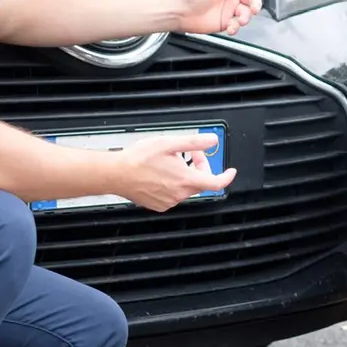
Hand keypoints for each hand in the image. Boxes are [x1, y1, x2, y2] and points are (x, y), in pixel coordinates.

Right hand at [120, 133, 236, 211]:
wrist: (116, 174)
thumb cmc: (138, 159)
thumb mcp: (169, 143)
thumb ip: (194, 143)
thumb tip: (212, 141)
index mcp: (185, 180)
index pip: (216, 183)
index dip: (226, 177)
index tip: (230, 172)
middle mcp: (179, 194)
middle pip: (200, 182)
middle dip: (198, 166)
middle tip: (187, 153)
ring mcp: (169, 201)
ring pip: (185, 188)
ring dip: (183, 175)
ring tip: (168, 162)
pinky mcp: (159, 205)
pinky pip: (173, 195)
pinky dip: (172, 184)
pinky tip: (159, 174)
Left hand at [178, 0, 285, 35]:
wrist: (182, 10)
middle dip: (255, 6)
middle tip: (252, 10)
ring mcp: (230, 8)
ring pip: (247, 13)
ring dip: (245, 18)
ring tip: (238, 20)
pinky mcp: (226, 21)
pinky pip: (238, 25)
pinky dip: (237, 27)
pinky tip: (231, 28)